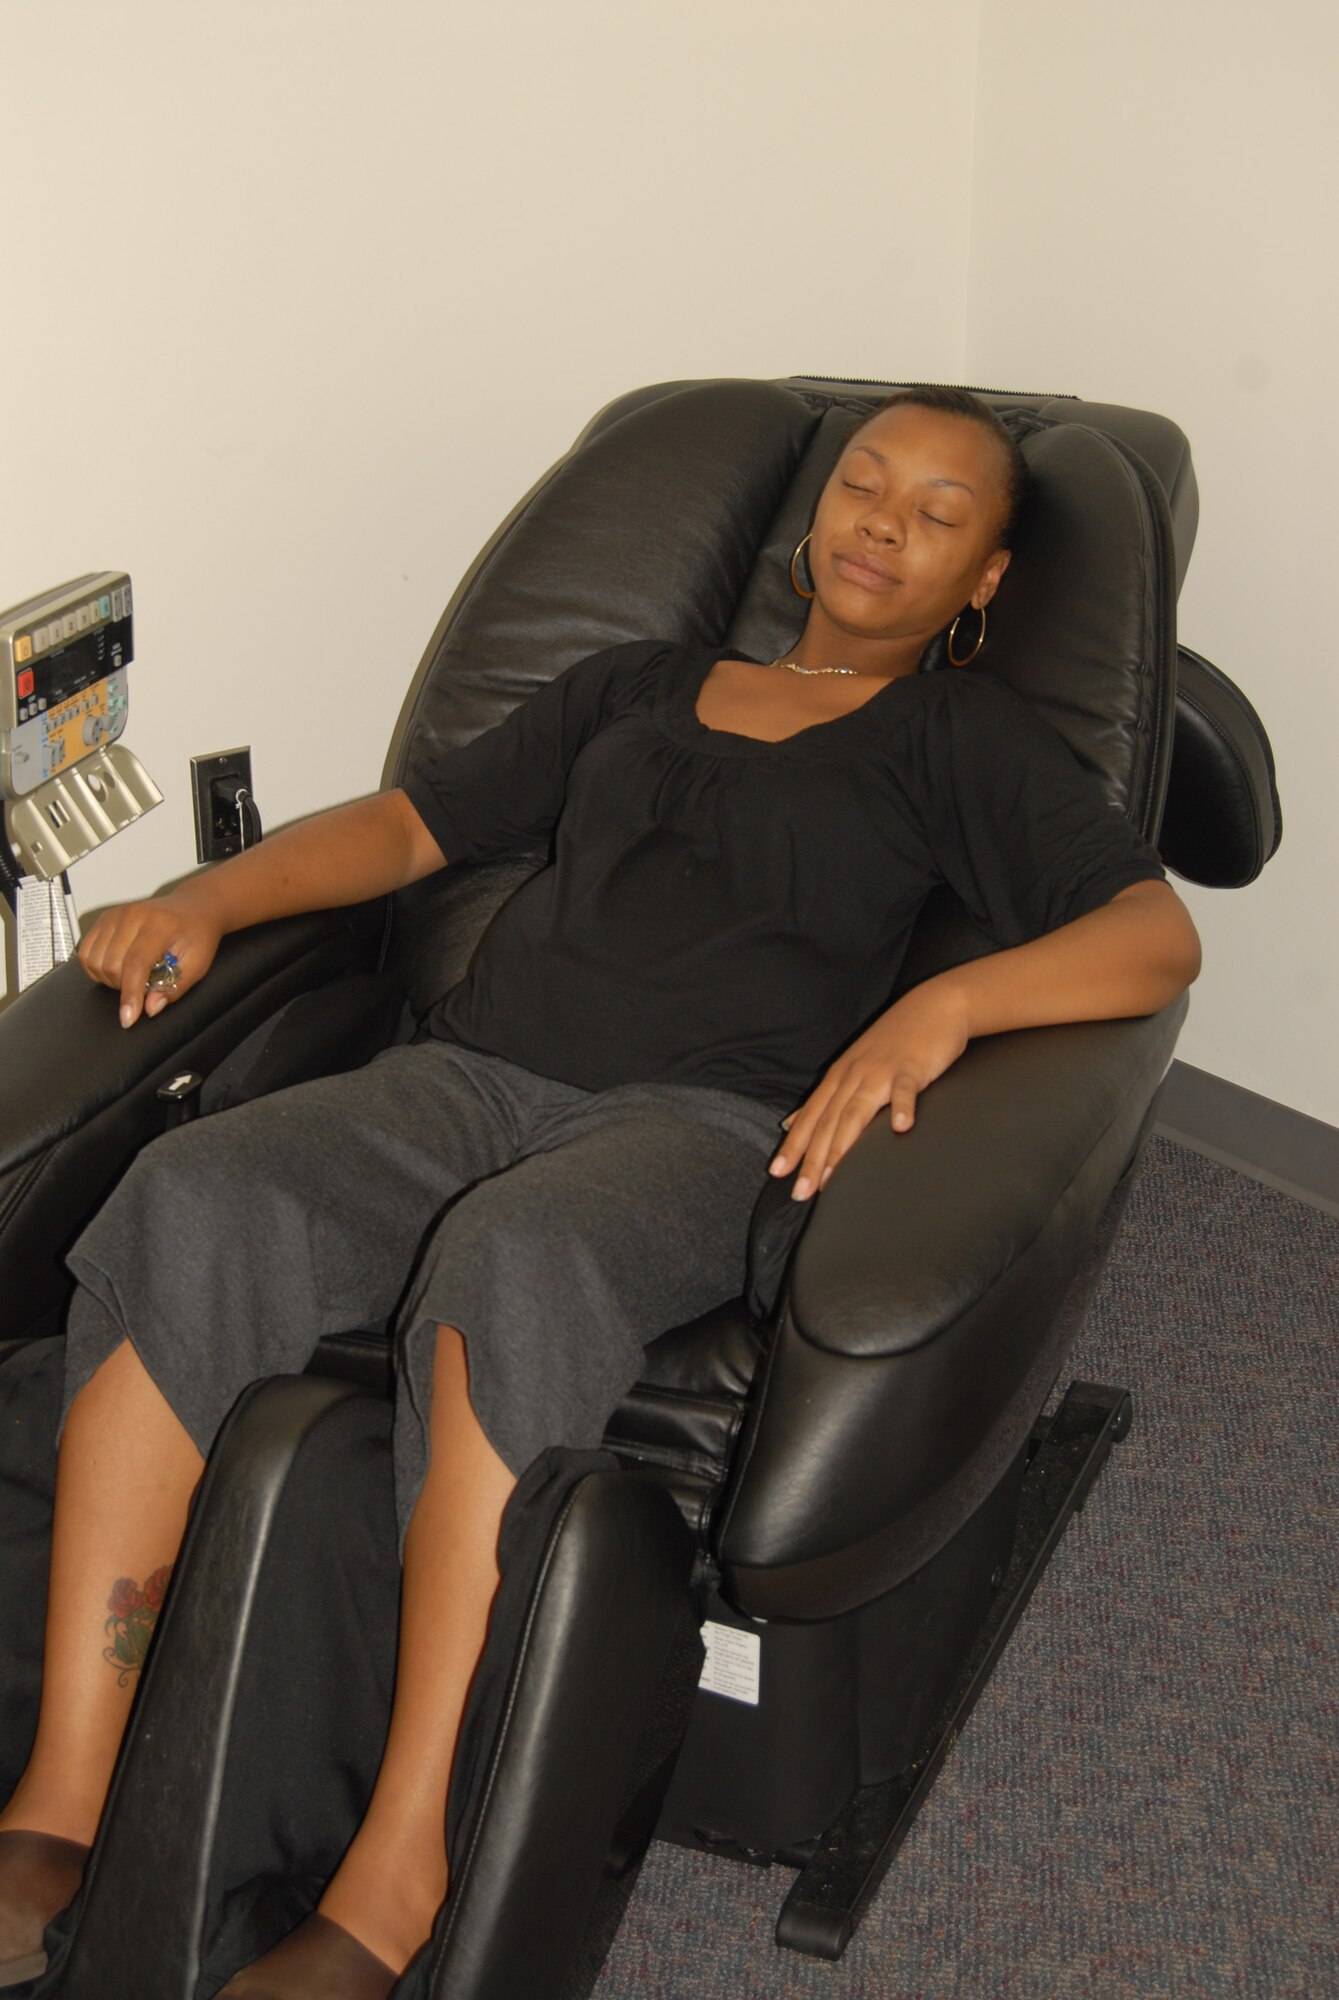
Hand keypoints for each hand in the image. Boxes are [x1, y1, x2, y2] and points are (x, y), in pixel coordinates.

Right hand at [77, 895, 222, 1027]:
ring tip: (132, 976)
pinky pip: (85, 952)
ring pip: (93, 961)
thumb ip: (174, 988)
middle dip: (124, 987)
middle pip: (111, 965)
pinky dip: (96, 968)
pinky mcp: (103, 919)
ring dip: (109, 979)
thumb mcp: (197, 964)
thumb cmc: (197, 934)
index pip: (135, 963)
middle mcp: (132, 915)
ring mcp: (115, 915)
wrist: (193, 908)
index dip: (130, 994)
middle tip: (144, 986)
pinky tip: (116, 969)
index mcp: (159, 924)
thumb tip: (150, 1009)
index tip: (129, 1018)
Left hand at [769, 980, 971, 1199]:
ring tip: (831, 1178)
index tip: (777, 1174)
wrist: (935, 1006)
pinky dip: (902, 1108)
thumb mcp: (852, 1066)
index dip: (794, 1146)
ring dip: (842, 1147)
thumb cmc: (895, 1041)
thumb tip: (792, 1123)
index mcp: (840, 1077)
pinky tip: (900, 1128)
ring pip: (855, 1112)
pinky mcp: (911, 1068)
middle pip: (828, 1122)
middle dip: (811, 1159)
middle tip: (800, 1192)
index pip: (811, 1117)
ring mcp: (882, 1071)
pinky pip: (905, 1090)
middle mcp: (854, 1076)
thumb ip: (825, 1098)